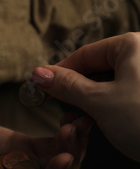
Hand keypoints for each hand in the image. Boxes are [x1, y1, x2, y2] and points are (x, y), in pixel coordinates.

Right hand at [0, 117, 88, 168]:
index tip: (63, 157)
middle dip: (70, 161)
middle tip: (74, 129)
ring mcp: (18, 167)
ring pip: (58, 166)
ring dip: (73, 146)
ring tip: (80, 119)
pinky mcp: (20, 148)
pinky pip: (50, 147)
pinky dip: (63, 135)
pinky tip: (69, 115)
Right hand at [31, 32, 139, 161]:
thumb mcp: (99, 102)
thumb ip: (66, 85)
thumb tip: (37, 73)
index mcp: (132, 45)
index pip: (83, 55)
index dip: (58, 73)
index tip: (41, 90)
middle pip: (98, 69)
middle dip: (76, 92)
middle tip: (61, 113)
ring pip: (112, 84)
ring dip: (91, 103)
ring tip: (79, 123)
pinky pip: (127, 94)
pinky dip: (110, 108)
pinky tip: (101, 124)